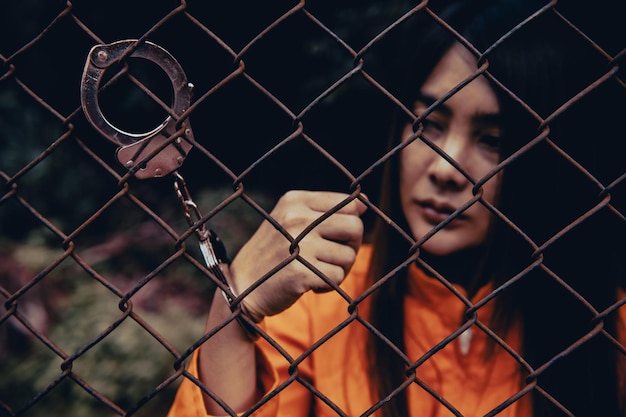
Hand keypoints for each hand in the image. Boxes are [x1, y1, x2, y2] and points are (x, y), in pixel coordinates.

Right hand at [229, 190, 366, 321]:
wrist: (240, 286)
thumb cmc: (273, 252)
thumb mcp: (290, 220)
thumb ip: (325, 210)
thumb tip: (364, 203)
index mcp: (295, 200)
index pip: (350, 204)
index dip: (351, 224)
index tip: (337, 237)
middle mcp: (296, 218)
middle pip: (355, 227)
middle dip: (351, 246)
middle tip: (334, 257)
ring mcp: (299, 245)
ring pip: (349, 256)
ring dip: (339, 269)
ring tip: (316, 271)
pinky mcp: (301, 273)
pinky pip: (338, 278)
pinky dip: (328, 286)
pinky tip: (310, 285)